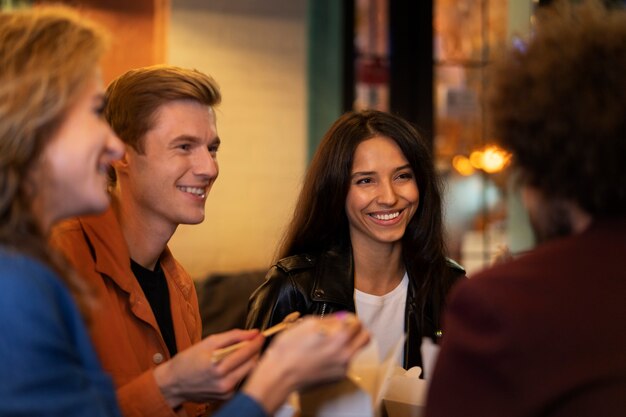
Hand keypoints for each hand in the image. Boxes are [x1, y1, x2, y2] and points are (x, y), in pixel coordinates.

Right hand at [153, 329, 262, 406]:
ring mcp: (226, 392)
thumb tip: (253, 332)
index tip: (260, 334)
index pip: (247, 352)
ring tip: (240, 353)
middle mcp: (224, 382)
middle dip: (255, 351)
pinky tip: (231, 366)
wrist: (173, 383)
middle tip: (253, 342)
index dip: (256, 342)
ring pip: (248, 372)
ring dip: (249, 360)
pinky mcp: (226, 397)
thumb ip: (233, 336)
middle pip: (252, 364)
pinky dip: (240, 371)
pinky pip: (241, 380)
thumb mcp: (208, 342)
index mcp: (218, 366)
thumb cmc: (188, 361)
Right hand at [242, 312, 369, 413]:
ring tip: (331, 343)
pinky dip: (340, 357)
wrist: (280, 375)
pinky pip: (347, 362)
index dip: (348, 318)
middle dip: (357, 330)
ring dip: (349, 344)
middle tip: (346, 329)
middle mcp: (346, 352)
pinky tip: (325, 355)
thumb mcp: (307, 324)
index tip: (342, 320)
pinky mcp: (338, 377)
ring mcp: (343, 367)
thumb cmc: (288, 351)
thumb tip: (341, 317)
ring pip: (357, 350)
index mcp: (339, 336)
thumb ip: (330, 319)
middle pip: (365, 337)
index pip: (357, 321)